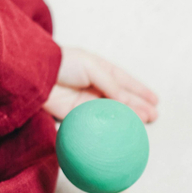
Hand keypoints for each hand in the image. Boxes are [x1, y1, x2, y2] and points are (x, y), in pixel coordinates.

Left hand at [44, 47, 158, 121]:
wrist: (37, 73)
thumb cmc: (63, 63)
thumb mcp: (92, 66)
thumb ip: (110, 83)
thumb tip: (124, 100)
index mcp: (101, 70)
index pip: (125, 82)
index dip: (140, 91)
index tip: (155, 100)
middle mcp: (96, 86)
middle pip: (123, 99)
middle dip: (139, 106)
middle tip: (154, 115)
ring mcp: (87, 102)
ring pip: (113, 112)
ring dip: (129, 117)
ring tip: (145, 122)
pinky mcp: (76, 115)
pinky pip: (98, 122)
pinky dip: (110, 126)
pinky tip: (122, 129)